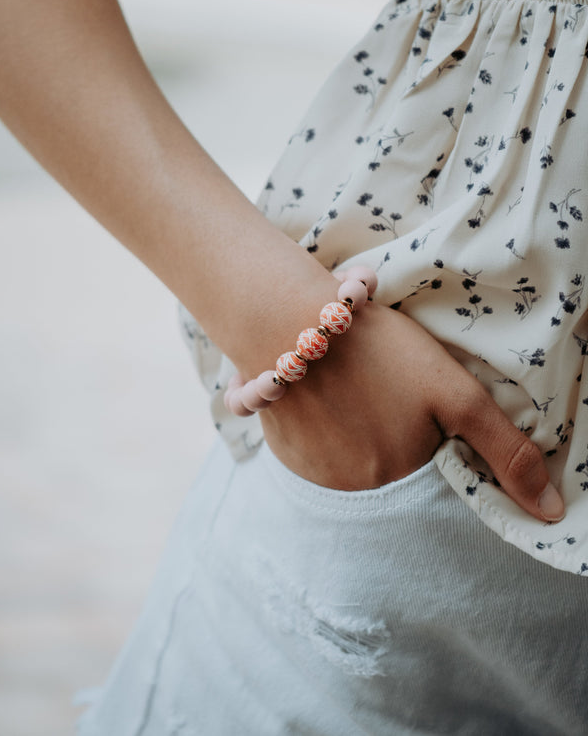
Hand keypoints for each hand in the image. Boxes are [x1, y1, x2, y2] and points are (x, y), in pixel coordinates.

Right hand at [260, 301, 564, 522]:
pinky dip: (322, 432)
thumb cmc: (376, 348)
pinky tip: (323, 398)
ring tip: (352, 390)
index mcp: (399, 477)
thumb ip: (507, 453)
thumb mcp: (458, 394)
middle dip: (390, 438)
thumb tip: (550, 515)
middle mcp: (354, 491)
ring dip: (353, 436)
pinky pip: (315, 455)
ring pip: (350, 463)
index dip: (430, 446)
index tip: (417, 413)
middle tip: (381, 391)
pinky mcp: (283, 454)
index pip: (430, 481)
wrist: (287, 320)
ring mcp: (314, 474)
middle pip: (389, 472)